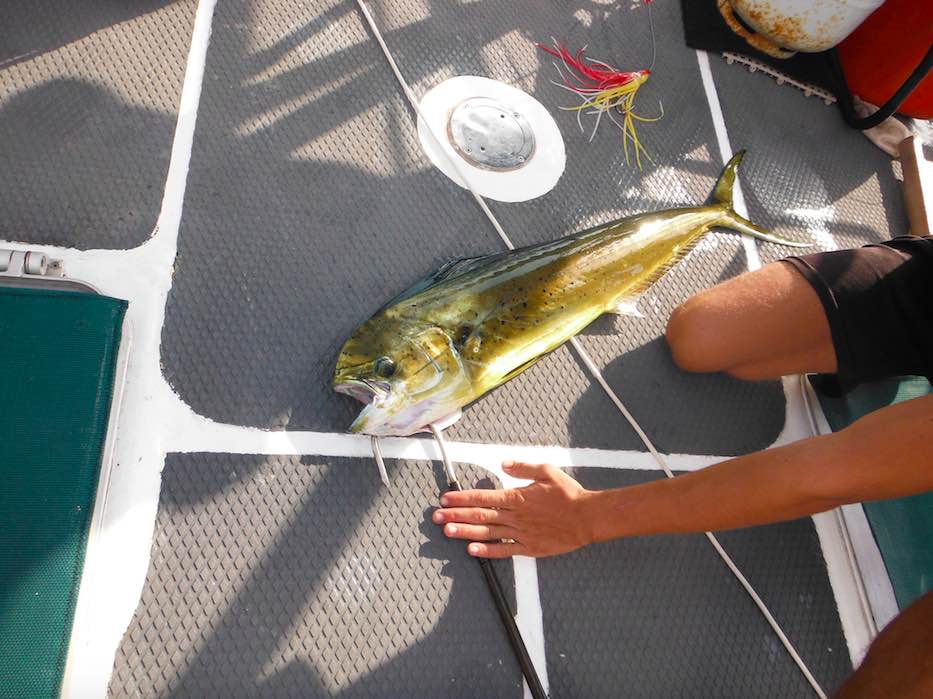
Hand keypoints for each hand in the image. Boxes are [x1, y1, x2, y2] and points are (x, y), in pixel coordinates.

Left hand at [432, 461, 594, 558]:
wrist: (587, 518)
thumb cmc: (569, 494)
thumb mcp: (546, 471)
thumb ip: (522, 467)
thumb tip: (504, 463)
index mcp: (517, 497)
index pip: (483, 497)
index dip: (462, 498)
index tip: (445, 498)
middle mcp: (515, 516)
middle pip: (479, 515)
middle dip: (455, 515)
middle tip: (436, 516)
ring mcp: (521, 533)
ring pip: (487, 533)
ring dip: (465, 532)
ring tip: (447, 531)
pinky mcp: (529, 548)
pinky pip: (504, 551)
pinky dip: (487, 551)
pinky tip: (472, 550)